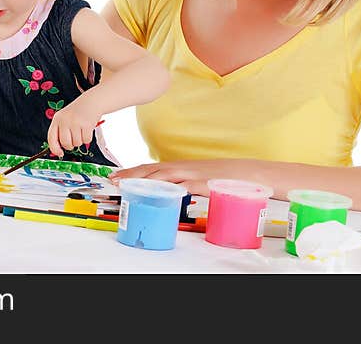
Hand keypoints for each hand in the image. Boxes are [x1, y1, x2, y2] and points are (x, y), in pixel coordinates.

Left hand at [46, 100, 102, 158]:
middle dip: (70, 145)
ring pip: (76, 143)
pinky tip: (88, 129)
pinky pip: (86, 140)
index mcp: (57, 119)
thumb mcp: (65, 118)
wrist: (92, 101)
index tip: (60, 153)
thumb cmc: (78, 112)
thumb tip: (59, 150)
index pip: (51, 138)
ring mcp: (75, 122)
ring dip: (80, 140)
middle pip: (65, 143)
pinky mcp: (86, 124)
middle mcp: (65, 120)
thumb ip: (60, 132)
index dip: (55, 148)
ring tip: (82, 130)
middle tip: (74, 139)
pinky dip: (88, 138)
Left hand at [108, 159, 260, 196]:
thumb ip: (179, 180)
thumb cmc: (220, 175)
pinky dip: (174, 189)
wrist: (246, 172)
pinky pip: (187, 187)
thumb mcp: (195, 175)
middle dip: (131, 176)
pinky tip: (163, 193)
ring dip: (145, 182)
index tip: (114, 176)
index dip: (131, 172)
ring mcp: (193, 175)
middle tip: (114, 182)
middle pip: (152, 172)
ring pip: (165, 178)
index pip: (150, 168)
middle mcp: (182, 168)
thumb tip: (163, 190)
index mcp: (179, 167)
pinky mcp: (204, 184)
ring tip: (130, 186)